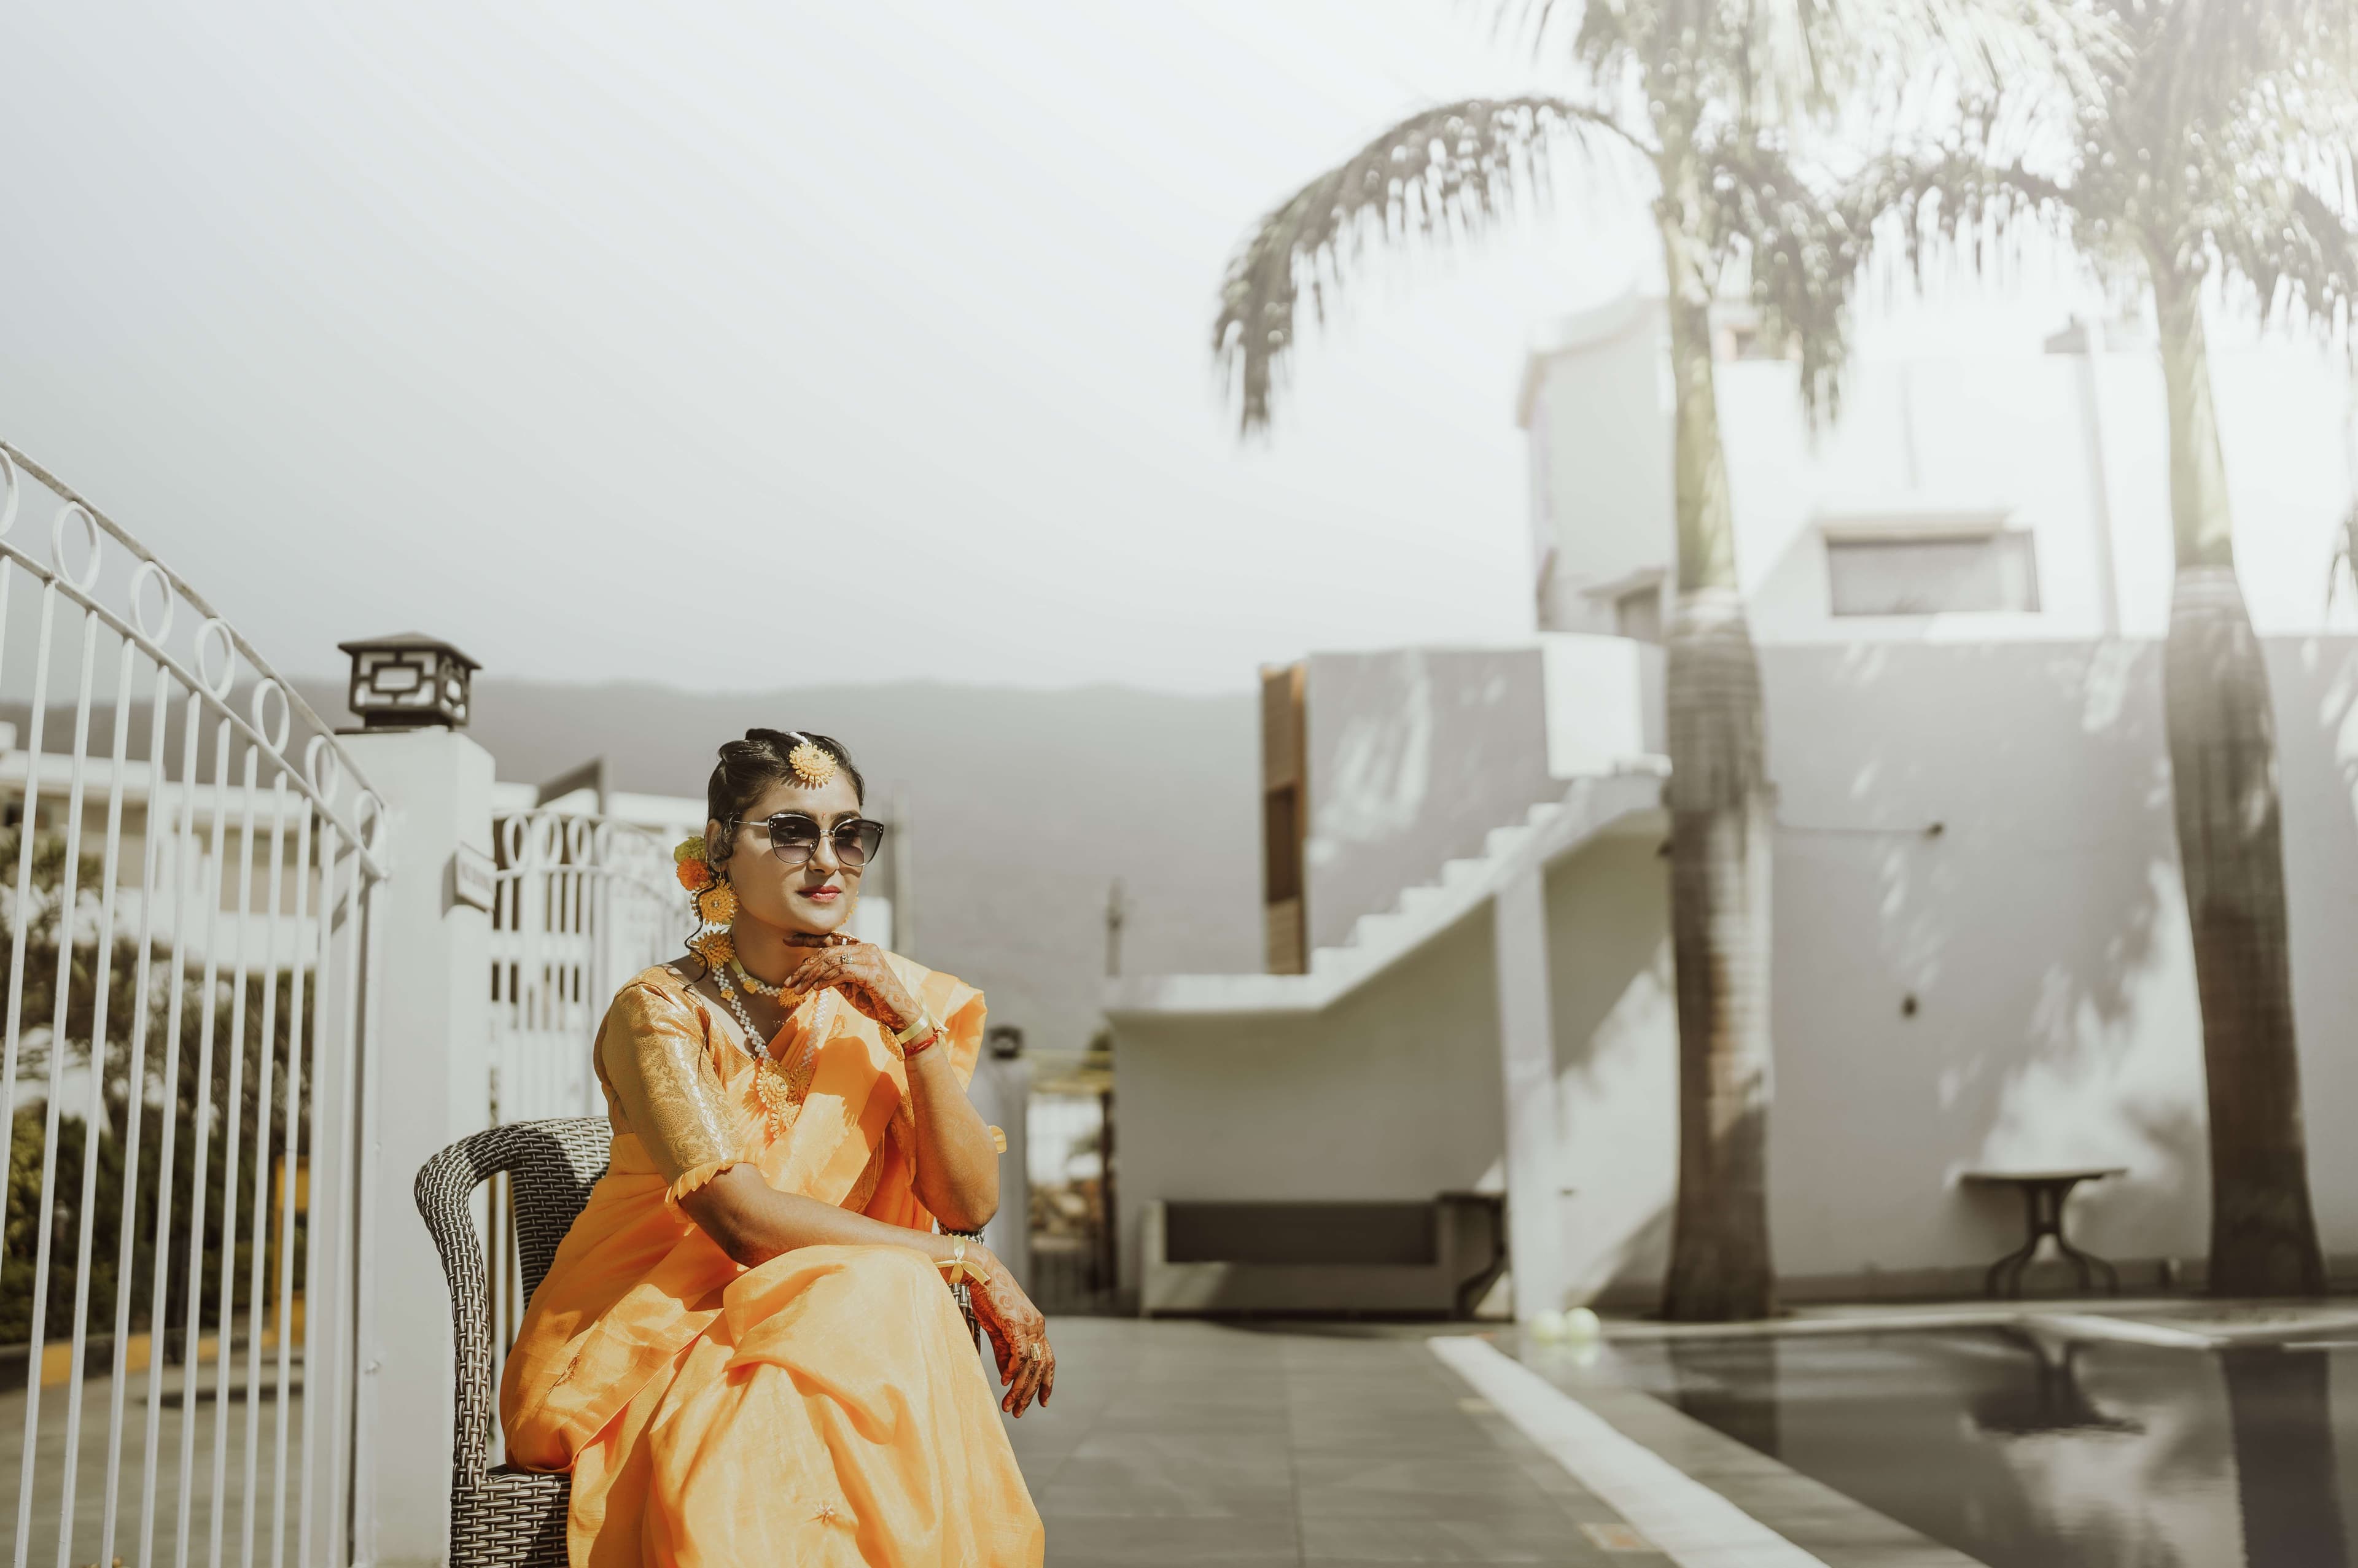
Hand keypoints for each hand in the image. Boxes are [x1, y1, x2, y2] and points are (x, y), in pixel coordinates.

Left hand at [782, 939, 925, 1034]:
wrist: (898, 1015)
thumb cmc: (874, 1001)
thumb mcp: (848, 986)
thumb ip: (833, 975)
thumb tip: (810, 971)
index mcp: (860, 948)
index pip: (830, 939)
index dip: (807, 939)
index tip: (786, 940)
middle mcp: (866, 948)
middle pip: (827, 952)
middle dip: (804, 967)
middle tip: (788, 982)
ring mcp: (870, 958)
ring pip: (832, 961)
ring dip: (811, 976)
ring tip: (798, 990)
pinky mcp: (872, 972)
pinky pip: (842, 971)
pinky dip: (827, 979)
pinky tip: (816, 989)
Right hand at [962, 1243, 1054, 1415]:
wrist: (980, 1272)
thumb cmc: (988, 1298)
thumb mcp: (997, 1330)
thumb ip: (1004, 1353)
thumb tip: (1008, 1377)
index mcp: (1036, 1326)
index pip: (1048, 1360)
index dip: (1047, 1382)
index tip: (1043, 1402)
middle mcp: (1037, 1325)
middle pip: (1041, 1367)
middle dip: (1031, 1392)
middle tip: (1019, 1411)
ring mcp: (1029, 1324)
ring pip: (1031, 1364)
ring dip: (1021, 1388)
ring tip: (1010, 1404)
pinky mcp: (1016, 1323)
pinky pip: (1019, 1353)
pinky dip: (1013, 1370)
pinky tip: (1005, 1382)